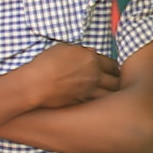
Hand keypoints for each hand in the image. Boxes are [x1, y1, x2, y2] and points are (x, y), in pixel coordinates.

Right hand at [1, 40, 119, 111]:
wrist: (36, 83)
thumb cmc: (46, 63)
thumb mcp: (64, 49)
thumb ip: (80, 52)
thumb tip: (87, 54)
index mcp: (91, 59)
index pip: (112, 64)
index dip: (114, 68)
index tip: (114, 70)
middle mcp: (94, 75)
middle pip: (115, 81)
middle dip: (117, 82)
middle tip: (116, 83)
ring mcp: (89, 90)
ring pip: (109, 95)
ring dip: (110, 94)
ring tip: (110, 95)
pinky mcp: (82, 102)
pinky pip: (96, 103)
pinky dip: (99, 103)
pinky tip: (98, 103)